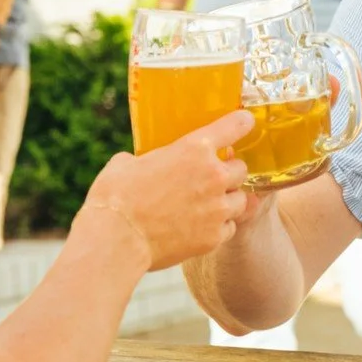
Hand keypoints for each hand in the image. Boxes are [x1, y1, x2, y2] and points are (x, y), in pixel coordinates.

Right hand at [80, 110, 253, 270]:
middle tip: (212, 178)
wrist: (117, 239)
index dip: (242, 123)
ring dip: (227, 200)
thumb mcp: (128, 163)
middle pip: (242, 168)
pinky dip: (219, 227)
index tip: (245, 123)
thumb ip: (146, 159)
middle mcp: (213, 175)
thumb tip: (136, 163)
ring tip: (208, 205)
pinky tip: (201, 227)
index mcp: (194, 148)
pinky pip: (229, 227)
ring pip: (240, 199)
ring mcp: (217, 208)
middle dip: (229, 172)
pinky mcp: (214, 237)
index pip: (236, 125)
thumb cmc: (116, 196)